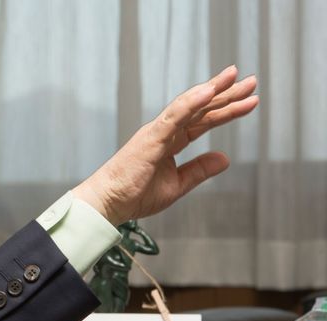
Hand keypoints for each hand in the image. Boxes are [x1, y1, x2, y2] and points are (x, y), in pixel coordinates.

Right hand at [72, 65, 257, 224]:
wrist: (108, 203)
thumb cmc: (134, 195)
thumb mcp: (177, 185)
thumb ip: (199, 170)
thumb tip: (224, 158)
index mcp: (170, 142)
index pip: (203, 121)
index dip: (226, 110)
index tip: (249, 100)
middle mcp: (164, 131)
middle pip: (201, 108)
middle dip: (227, 94)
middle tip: (252, 81)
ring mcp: (157, 132)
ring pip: (190, 106)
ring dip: (213, 91)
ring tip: (236, 77)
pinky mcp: (150, 138)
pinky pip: (174, 116)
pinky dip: (191, 102)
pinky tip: (209, 91)